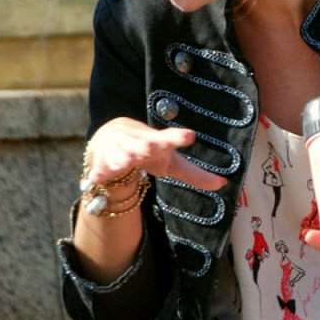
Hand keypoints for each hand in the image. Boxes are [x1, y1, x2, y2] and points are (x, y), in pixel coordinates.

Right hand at [84, 117, 226, 190]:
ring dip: (124, 158)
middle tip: (154, 145)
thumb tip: (223, 184)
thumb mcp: (171, 163)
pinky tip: (96, 178)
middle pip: (145, 145)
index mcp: (158, 143)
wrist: (109, 138)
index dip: (179, 138)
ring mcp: (120, 153)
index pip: (171, 139)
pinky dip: (98, 174)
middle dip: (148, 145)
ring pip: (122, 156)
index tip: (191, 136)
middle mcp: (139, 144)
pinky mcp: (103, 164)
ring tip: (128, 160)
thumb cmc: (148, 152)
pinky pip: (100, 171)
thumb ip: (194, 174)